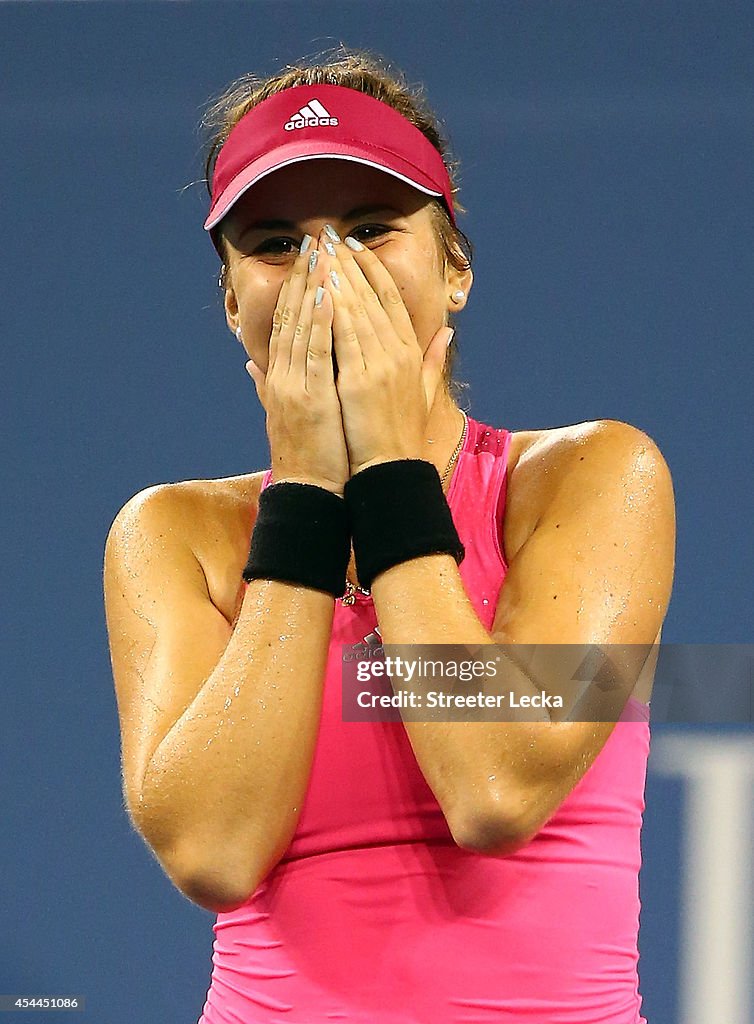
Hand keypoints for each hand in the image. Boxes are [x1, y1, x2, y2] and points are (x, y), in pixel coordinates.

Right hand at [244, 239, 348, 495]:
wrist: (309, 492)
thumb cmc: (307, 457)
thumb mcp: (282, 416)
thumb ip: (265, 388)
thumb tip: (250, 366)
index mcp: (279, 379)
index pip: (285, 324)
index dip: (293, 289)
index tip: (306, 259)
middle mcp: (282, 376)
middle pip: (289, 316)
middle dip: (302, 276)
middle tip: (313, 239)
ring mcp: (294, 385)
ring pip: (301, 327)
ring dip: (311, 288)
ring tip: (322, 254)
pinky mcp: (310, 398)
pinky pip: (316, 353)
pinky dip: (321, 322)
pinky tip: (329, 296)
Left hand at [323, 230, 452, 477]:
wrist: (391, 471)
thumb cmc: (403, 437)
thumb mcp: (425, 394)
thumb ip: (434, 361)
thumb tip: (446, 334)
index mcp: (411, 354)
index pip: (391, 300)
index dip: (373, 270)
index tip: (354, 248)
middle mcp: (398, 354)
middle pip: (373, 296)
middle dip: (351, 263)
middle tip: (331, 236)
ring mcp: (380, 365)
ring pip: (358, 309)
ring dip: (339, 276)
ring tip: (321, 250)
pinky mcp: (360, 380)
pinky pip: (345, 336)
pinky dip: (333, 309)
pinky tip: (320, 287)